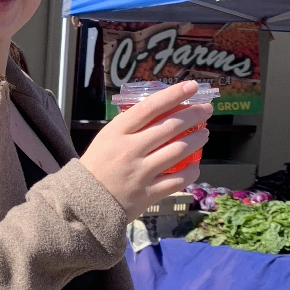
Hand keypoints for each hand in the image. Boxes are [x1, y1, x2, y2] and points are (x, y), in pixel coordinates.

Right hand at [80, 81, 211, 220]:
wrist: (83, 203)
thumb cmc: (97, 166)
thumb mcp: (106, 139)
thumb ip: (129, 126)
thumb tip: (159, 110)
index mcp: (117, 133)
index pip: (150, 107)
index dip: (173, 95)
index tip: (191, 86)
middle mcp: (130, 150)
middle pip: (170, 127)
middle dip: (194, 114)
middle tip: (206, 109)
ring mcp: (140, 172)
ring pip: (179, 151)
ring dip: (197, 140)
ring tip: (204, 134)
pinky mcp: (148, 193)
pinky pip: (178, 180)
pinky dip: (191, 170)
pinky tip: (195, 164)